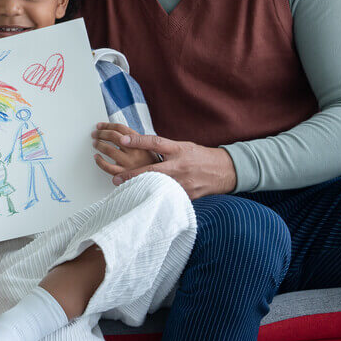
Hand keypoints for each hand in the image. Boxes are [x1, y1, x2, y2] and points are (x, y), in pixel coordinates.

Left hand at [91, 123, 236, 198]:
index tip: (122, 139)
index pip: (155, 142)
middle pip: (152, 169)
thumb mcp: (183, 146)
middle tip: (116, 179)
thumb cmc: (200, 156)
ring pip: (158, 186)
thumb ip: (164, 148)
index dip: (138, 140)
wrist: (224, 170)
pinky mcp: (187, 194)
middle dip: (132, 175)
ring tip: (127, 191)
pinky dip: (156, 198)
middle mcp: (179, 165)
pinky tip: (145, 201)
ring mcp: (183, 181)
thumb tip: (142, 146)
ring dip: (141, 189)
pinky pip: (168, 197)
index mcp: (178, 150)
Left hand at [92, 122, 161, 170]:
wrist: (160, 179)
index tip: (100, 125)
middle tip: (95, 133)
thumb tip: (117, 132)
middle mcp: (134, 151)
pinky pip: (107, 167)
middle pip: (113, 136)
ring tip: (95, 143)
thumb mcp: (148, 148)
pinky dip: (99, 161)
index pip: (121, 128)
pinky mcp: (124, 174)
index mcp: (140, 142)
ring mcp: (129, 163)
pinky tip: (97, 157)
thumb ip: (135, 140)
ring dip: (99, 144)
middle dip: (101, 133)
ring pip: (109, 150)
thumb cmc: (152, 164)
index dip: (108, 125)